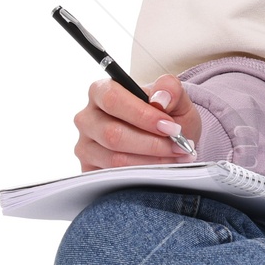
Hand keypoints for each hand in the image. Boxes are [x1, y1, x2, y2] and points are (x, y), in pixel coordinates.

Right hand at [73, 74, 203, 172]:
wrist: (166, 139)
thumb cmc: (166, 115)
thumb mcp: (175, 97)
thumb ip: (170, 89)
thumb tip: (160, 99)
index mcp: (101, 91)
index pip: (113, 99)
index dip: (143, 115)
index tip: (170, 127)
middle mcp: (87, 118)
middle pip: (112, 134)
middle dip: (151, 143)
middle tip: (179, 146)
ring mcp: (85, 146)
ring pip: (115, 159)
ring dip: (151, 161)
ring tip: (177, 157)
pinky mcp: (89, 169)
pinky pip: (114, 176)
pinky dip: (143, 175)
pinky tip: (163, 168)